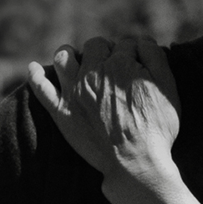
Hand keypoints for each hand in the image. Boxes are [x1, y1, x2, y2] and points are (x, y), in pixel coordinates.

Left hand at [29, 35, 183, 186]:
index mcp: (122, 64)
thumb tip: (143, 41)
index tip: (137, 64)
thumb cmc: (157, 128)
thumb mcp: (169, 89)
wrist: (135, 162)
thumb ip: (156, 58)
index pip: (126, 44)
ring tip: (77, 60)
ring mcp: (74, 91)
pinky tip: (34, 68)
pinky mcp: (62, 112)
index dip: (133, 53)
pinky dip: (35, 75)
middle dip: (105, 50)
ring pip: (64, 57)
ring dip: (71, 54)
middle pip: (95, 45)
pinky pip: (41, 88)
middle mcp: (94, 72)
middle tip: (112, 66)